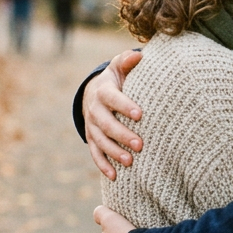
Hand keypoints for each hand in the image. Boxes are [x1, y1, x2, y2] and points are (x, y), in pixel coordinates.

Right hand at [85, 50, 143, 179]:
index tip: (140, 115)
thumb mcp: (119, 67)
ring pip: (101, 141)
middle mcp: (95, 110)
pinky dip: (103, 165)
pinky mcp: (92, 138)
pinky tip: (114, 176)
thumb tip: (138, 55)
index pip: (113, 99)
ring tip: (130, 162)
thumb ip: (127, 61)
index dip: (125, 106)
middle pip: (107, 124)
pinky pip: (95, 154)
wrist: (95, 92)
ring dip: (114, 152)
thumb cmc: (117, 79)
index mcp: (104, 92)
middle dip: (122, 135)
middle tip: (140, 145)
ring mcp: (92, 126)